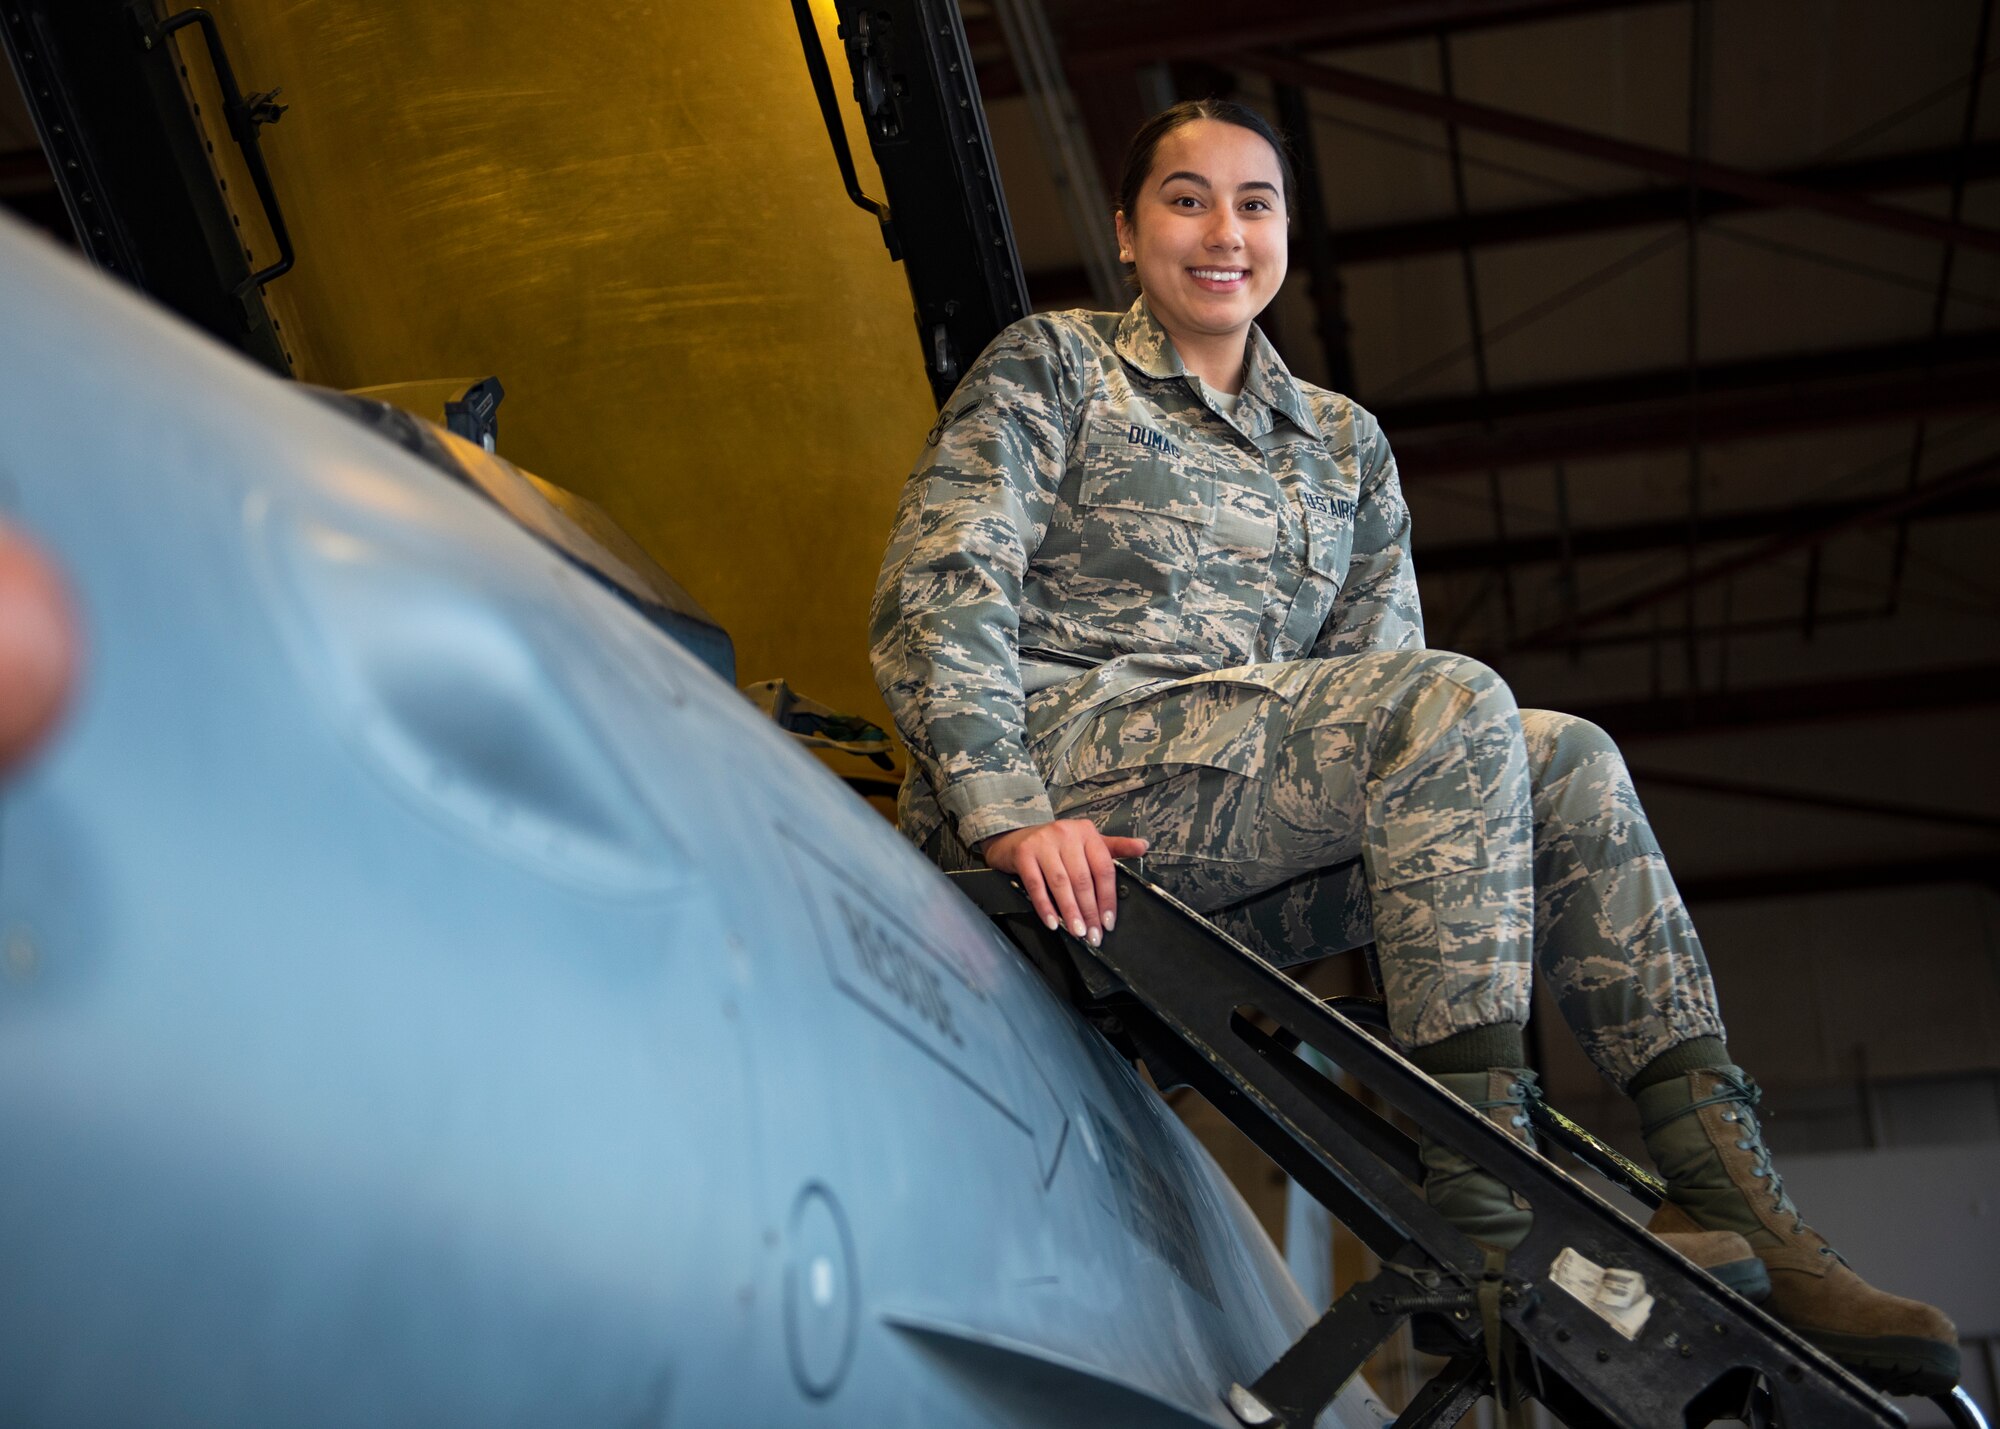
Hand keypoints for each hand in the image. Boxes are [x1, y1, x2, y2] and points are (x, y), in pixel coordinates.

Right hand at [978, 820, 1148, 946]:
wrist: (1014, 837)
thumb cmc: (1056, 844)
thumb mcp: (1087, 842)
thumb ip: (1115, 847)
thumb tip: (1144, 847)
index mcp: (1087, 832)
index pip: (1103, 869)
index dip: (1107, 898)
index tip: (1109, 922)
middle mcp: (1066, 833)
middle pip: (1083, 879)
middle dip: (1090, 911)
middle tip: (1094, 935)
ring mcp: (1043, 842)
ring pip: (1061, 883)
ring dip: (1070, 911)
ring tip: (1078, 933)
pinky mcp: (1023, 853)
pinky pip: (1036, 885)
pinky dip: (1045, 906)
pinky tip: (1052, 923)